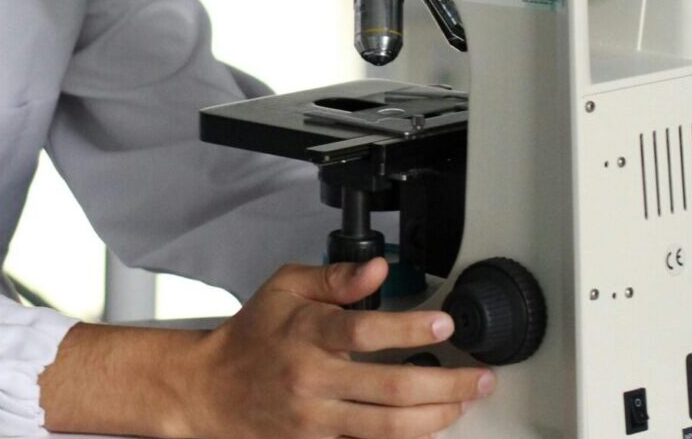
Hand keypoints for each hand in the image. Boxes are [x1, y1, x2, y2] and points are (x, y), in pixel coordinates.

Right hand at [180, 257, 495, 437]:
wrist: (210, 390)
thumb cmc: (250, 336)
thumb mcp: (285, 288)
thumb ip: (335, 277)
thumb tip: (378, 268)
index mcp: (307, 332)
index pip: (365, 331)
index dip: (410, 328)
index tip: (444, 322)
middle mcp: (314, 378)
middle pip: (391, 388)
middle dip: (447, 384)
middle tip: (480, 377)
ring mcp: (317, 418)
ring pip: (388, 426)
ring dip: (437, 417)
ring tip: (465, 403)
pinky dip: (406, 437)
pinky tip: (430, 425)